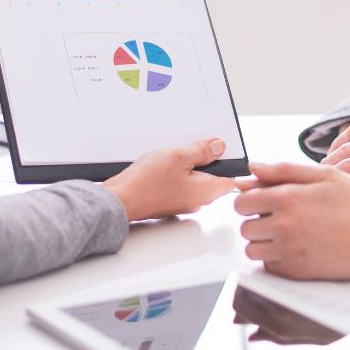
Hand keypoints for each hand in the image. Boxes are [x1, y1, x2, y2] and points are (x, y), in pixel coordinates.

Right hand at [103, 139, 234, 220]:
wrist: (120, 199)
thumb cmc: (147, 182)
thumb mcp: (179, 157)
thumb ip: (203, 151)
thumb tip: (219, 147)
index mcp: (206, 191)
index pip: (230, 177)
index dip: (227, 161)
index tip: (217, 148)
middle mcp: (196, 200)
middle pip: (211, 177)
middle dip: (205, 161)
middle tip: (191, 148)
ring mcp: (181, 202)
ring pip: (193, 179)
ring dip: (187, 166)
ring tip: (173, 155)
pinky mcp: (167, 201)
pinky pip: (179, 183)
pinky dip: (174, 172)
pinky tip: (162, 164)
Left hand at [233, 162, 349, 279]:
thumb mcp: (324, 175)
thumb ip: (284, 169)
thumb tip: (252, 167)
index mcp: (286, 198)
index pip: (242, 201)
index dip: (249, 200)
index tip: (261, 201)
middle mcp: (282, 225)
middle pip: (245, 226)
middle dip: (256, 221)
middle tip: (278, 217)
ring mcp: (288, 251)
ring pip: (252, 249)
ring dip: (262, 241)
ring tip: (285, 233)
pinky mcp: (295, 271)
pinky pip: (268, 266)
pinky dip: (275, 258)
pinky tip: (294, 247)